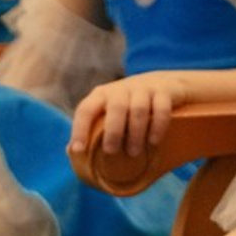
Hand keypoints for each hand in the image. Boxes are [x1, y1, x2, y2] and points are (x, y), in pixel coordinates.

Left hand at [70, 74, 188, 157]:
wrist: (163, 83)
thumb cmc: (129, 105)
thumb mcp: (109, 112)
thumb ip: (92, 129)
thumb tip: (71, 151)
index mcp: (101, 95)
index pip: (86, 109)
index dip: (80, 129)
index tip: (78, 150)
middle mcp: (120, 89)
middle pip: (115, 107)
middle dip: (112, 131)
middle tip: (111, 152)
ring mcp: (143, 89)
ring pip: (138, 108)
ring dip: (135, 132)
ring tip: (134, 152)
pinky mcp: (164, 92)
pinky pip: (160, 107)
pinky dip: (157, 126)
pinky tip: (154, 141)